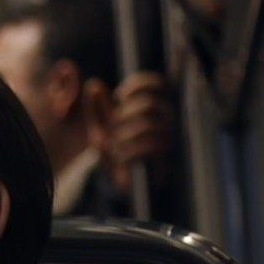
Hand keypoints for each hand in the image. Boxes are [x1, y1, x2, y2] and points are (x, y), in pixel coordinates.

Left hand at [104, 71, 175, 193]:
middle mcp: (167, 120)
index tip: (119, 96)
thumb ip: (97, 106)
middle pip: (150, 104)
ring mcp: (169, 139)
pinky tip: (121, 157)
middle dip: (125, 114)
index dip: (139, 85)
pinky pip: (152, 147)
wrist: (117, 180)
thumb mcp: (101, 126)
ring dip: (125, 135)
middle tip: (114, 127)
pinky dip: (130, 151)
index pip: (160, 84)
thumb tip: (94, 85)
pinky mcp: (167, 159)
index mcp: (155, 108)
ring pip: (149, 125)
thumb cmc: (112, 148)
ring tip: (115, 145)